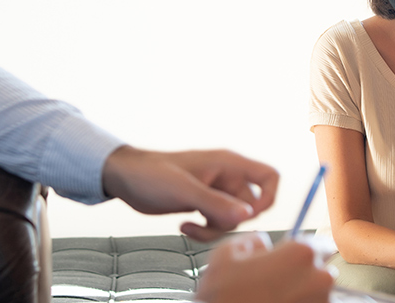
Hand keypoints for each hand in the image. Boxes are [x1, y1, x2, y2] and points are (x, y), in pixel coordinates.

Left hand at [101, 146, 278, 240]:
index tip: (248, 216)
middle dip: (230, 222)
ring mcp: (216, 191)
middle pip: (251, 206)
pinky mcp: (204, 204)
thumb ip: (216, 203)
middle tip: (206, 223)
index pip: (268, 176)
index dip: (267, 199)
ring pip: (233, 219)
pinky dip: (205, 231)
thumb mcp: (184, 190)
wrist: (126, 178)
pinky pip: (218, 224)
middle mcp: (226, 176)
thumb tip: (247, 216)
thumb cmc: (151, 174)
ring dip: (215, 230)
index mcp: (229, 163)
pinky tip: (184, 226)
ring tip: (189, 227)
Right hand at [196, 232, 332, 302]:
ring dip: (298, 295)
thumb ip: (252, 240)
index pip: (321, 243)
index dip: (303, 251)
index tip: (291, 259)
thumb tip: (262, 245)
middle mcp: (319, 280)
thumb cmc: (225, 299)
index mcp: (301, 254)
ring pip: (315, 295)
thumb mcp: (225, 254)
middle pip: (319, 270)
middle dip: (300, 275)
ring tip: (269, 301)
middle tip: (272, 284)